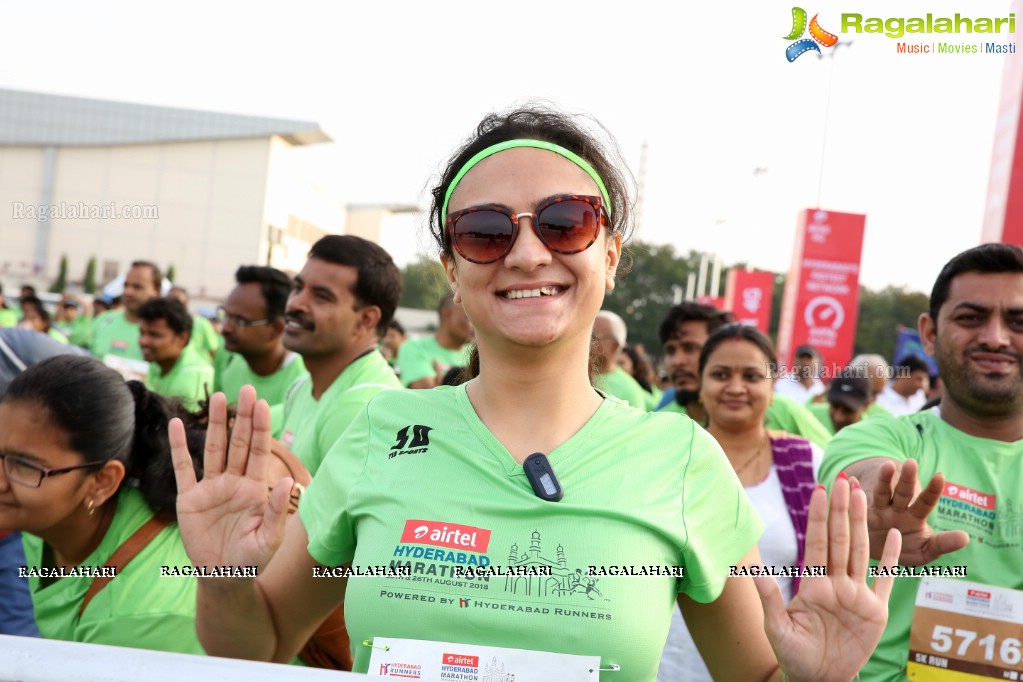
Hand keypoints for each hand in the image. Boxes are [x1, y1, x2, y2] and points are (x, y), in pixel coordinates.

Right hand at [169, 386, 292, 579]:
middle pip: (238, 442)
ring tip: (217, 395)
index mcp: (255, 488)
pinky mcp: (190, 498)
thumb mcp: (269, 538)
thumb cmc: (252, 559)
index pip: (259, 451)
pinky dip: (179, 447)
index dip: (260, 427)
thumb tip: (289, 482)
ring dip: (216, 423)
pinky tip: (176, 425)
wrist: (223, 577)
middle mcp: (234, 482)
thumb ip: (276, 511)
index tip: (261, 403)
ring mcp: (211, 488)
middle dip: (242, 416)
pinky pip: (183, 468)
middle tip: (245, 389)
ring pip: (213, 449)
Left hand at [754, 476, 901, 681]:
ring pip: (860, 551)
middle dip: (842, 510)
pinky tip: (895, 535)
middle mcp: (836, 584)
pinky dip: (891, 559)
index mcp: (813, 584)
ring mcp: (857, 595)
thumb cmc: (794, 655)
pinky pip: (885, 580)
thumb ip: (770, 598)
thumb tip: (752, 571)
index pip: (816, 543)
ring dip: (861, 524)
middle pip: (840, 539)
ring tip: (863, 495)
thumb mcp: (777, 628)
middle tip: (844, 479)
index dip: (818, 517)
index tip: (819, 491)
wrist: (819, 680)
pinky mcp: (875, 611)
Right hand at [861, 459, 969, 564]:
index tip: (940, 476)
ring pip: (881, 493)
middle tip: (911, 463)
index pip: (925, 501)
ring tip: (887, 466)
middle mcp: (896, 509)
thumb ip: (943, 543)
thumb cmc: (906, 548)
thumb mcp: (925, 550)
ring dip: (884, 478)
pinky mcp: (859, 516)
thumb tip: (966, 537)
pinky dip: (852, 490)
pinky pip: (855, 502)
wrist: (877, 550)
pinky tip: (849, 480)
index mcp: (914, 516)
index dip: (932, 490)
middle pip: (902, 492)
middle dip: (906, 478)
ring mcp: (877, 511)